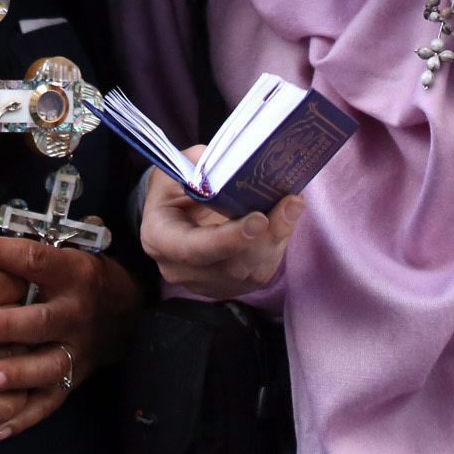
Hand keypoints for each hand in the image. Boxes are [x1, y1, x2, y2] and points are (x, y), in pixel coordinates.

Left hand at [0, 232, 143, 442]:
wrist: (125, 312)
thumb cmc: (77, 278)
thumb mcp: (61, 254)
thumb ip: (19, 251)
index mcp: (73, 273)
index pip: (35, 260)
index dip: (1, 252)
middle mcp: (76, 312)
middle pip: (42, 320)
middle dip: (8, 326)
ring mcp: (77, 350)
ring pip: (47, 366)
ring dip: (16, 374)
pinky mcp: (74, 379)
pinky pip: (49, 402)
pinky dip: (24, 417)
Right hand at [0, 245, 22, 428]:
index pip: (21, 280)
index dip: (19, 287)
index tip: (13, 293)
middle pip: (27, 321)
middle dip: (23, 324)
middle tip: (17, 326)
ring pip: (23, 362)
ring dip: (20, 360)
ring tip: (13, 358)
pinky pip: (6, 403)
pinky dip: (9, 399)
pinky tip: (1, 390)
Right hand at [139, 145, 304, 300]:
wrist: (176, 212)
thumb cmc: (175, 187)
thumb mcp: (177, 169)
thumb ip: (199, 168)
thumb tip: (231, 167)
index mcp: (159, 238)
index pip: (194, 248)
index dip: (228, 239)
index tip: (259, 219)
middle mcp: (179, 268)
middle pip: (230, 264)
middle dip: (266, 236)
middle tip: (291, 204)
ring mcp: (205, 282)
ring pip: (250, 271)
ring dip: (278, 238)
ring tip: (294, 205)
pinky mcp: (229, 286)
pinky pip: (260, 271)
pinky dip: (278, 244)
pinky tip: (287, 218)